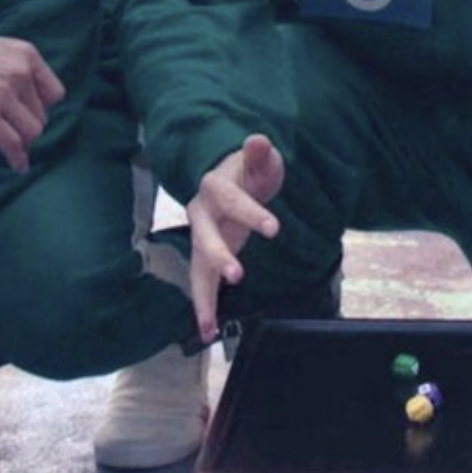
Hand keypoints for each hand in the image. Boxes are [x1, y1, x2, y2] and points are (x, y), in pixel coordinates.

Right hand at [0, 24, 63, 170]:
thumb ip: (14, 70)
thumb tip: (27, 103)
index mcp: (25, 55)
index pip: (54, 93)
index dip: (43, 107)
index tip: (28, 114)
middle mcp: (19, 73)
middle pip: (42, 115)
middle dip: (27, 125)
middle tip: (11, 131)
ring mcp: (2, 95)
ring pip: (32, 132)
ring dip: (23, 142)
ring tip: (13, 146)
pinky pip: (13, 144)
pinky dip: (17, 159)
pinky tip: (17, 166)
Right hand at [183, 136, 284, 342]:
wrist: (228, 179)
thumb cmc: (249, 171)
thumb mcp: (260, 161)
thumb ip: (260, 154)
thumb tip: (258, 140)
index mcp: (216, 187)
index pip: (232, 199)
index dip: (251, 212)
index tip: (274, 229)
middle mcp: (201, 213)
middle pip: (205, 236)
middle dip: (219, 256)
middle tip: (237, 276)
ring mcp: (200, 237)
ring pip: (197, 267)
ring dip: (203, 295)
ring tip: (207, 326)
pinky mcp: (205, 255)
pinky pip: (201, 282)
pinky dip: (203, 306)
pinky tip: (206, 332)